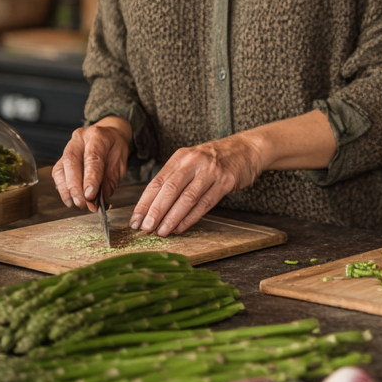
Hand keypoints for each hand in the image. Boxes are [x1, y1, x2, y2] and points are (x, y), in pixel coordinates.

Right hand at [53, 117, 131, 211]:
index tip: (90, 195)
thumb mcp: (120, 163)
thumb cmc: (115, 149)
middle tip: (82, 203)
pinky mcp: (61, 158)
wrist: (109, 136)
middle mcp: (79, 139)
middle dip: (75, 187)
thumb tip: (96, 200)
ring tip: (77, 203)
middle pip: (71, 163)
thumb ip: (109, 181)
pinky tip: (70, 199)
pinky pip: (57, 174)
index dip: (90, 179)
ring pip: (60, 169)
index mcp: (97, 136)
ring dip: (67, 190)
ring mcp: (67, 147)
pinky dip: (62, 189)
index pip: (92, 158)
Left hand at [129, 134, 259, 236]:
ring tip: (161, 231)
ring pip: (187, 197)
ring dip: (172, 217)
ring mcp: (211, 171)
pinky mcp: (226, 181)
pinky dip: (191, 218)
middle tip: (145, 228)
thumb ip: (174, 178)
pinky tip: (181, 228)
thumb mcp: (191, 161)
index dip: (144, 202)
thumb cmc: (214, 159)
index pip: (157, 181)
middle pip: (170, 189)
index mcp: (181, 156)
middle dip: (155, 211)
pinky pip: (205, 203)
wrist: (246, 149)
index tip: (135, 220)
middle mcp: (195, 161)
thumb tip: (151, 206)